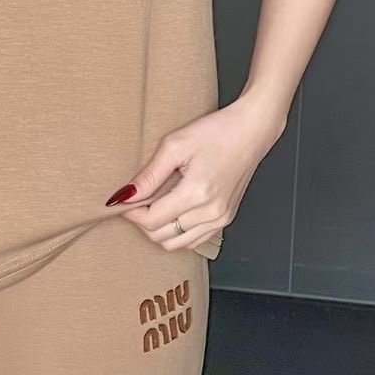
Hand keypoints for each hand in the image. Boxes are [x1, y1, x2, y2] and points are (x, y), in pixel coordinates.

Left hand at [105, 95, 286, 251]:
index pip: (152, 221)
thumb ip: (149, 175)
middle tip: (136, 201)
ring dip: (158, 229)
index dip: (131, 213)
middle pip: (162, 236)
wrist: (251, 130)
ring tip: (153, 205)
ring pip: (177, 243)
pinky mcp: (226, 218)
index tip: (124, 200)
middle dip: (142, 222)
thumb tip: (125, 195)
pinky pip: (194, 239)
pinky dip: (177, 232)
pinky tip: (171, 211)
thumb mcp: (174, 145)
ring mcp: (221, 219)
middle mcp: (211, 213)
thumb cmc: (216, 132)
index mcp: (197, 194)